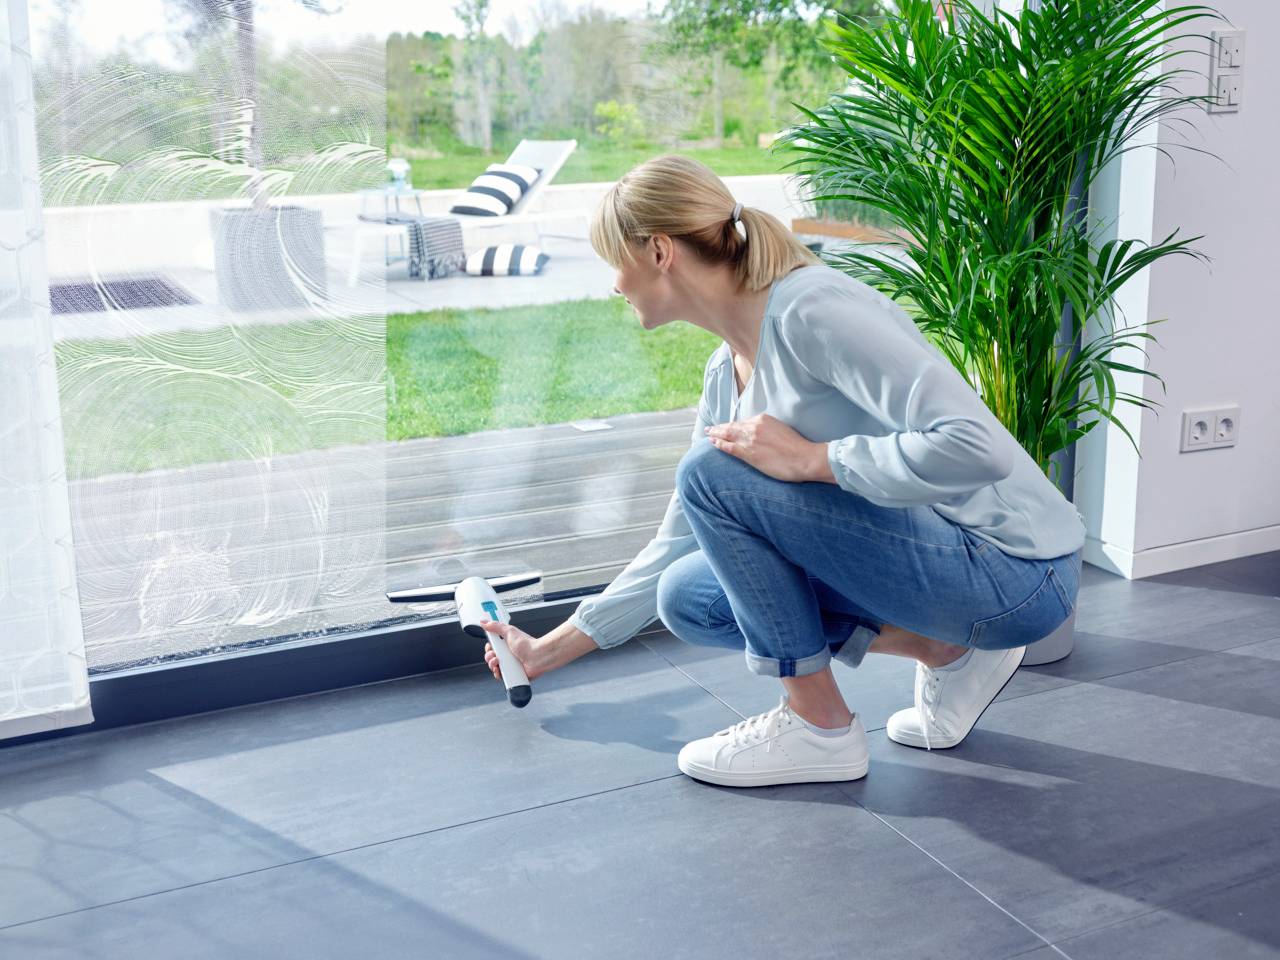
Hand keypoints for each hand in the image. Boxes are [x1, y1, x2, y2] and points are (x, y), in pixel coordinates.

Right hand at [479, 618, 546, 682]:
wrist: (537, 656)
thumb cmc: (527, 644)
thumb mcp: (509, 631)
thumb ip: (495, 626)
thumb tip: (484, 622)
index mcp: (507, 645)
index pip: (493, 648)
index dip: (489, 648)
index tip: (490, 647)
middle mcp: (508, 655)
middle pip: (491, 658)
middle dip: (489, 657)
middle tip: (493, 655)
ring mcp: (510, 666)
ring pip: (494, 668)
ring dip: (492, 665)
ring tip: (497, 661)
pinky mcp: (513, 675)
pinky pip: (501, 677)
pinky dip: (498, 674)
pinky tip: (499, 670)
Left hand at [704, 413, 832, 483]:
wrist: (804, 458)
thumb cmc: (798, 447)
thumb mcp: (782, 430)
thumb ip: (769, 430)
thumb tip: (762, 435)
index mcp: (763, 419)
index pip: (743, 422)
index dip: (733, 426)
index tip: (727, 427)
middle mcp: (754, 426)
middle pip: (732, 426)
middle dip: (719, 427)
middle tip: (710, 428)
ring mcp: (750, 440)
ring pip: (728, 435)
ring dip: (716, 434)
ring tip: (708, 434)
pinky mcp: (749, 453)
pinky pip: (730, 447)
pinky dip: (720, 444)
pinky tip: (714, 443)